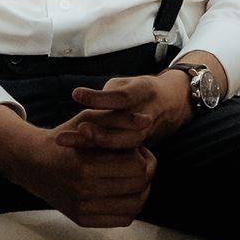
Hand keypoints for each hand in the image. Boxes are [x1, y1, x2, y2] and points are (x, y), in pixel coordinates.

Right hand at [0, 104, 156, 228]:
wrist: (33, 164)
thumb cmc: (65, 137)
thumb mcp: (88, 120)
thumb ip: (118, 119)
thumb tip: (148, 122)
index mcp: (86, 166)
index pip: (136, 167)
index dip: (144, 156)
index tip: (138, 149)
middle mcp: (84, 191)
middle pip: (138, 186)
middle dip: (146, 171)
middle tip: (139, 161)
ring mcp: (83, 209)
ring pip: (135, 206)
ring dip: (142, 190)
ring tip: (133, 176)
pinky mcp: (82, 220)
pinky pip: (123, 220)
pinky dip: (130, 206)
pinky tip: (124, 191)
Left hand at [54, 69, 197, 152]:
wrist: (170, 104)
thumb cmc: (137, 91)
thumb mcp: (126, 83)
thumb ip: (107, 93)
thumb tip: (84, 101)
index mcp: (146, 91)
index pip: (123, 97)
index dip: (100, 97)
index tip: (76, 94)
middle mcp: (149, 113)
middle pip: (127, 126)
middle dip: (102, 131)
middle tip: (78, 128)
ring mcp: (148, 131)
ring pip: (127, 143)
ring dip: (98, 144)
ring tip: (70, 141)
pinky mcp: (143, 146)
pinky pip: (125, 154)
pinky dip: (102, 155)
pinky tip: (77, 154)